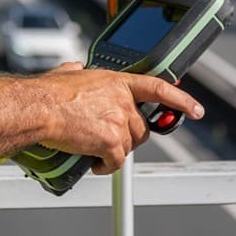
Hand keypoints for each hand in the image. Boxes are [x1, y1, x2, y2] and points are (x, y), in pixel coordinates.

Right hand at [38, 68, 203, 175]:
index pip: (158, 88)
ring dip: (114, 151)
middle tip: (108, 139)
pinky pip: (116, 162)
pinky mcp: (111, 141)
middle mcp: (122, 100)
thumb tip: (77, 69)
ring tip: (93, 149)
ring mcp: (119, 121)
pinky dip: (105, 167)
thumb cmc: (49, 91)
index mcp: (117, 81)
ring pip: (128, 146)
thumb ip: (80, 72)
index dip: (180, 99)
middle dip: (128, 136)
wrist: (39, 107)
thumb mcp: (69, 72)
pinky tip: (93, 163)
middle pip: (141, 127)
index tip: (196, 109)